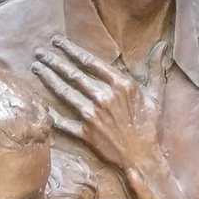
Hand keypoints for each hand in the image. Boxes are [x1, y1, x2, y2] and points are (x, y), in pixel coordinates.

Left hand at [31, 36, 162, 171]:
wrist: (142, 157)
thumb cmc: (150, 125)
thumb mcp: (156, 94)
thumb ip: (156, 68)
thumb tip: (162, 45)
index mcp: (121, 85)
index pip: (90, 62)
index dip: (70, 50)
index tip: (57, 41)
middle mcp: (103, 97)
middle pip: (72, 75)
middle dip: (53, 61)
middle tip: (39, 52)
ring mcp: (92, 116)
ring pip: (64, 93)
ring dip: (48, 79)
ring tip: (36, 68)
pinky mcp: (85, 133)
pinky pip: (62, 122)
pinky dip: (49, 114)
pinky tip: (38, 104)